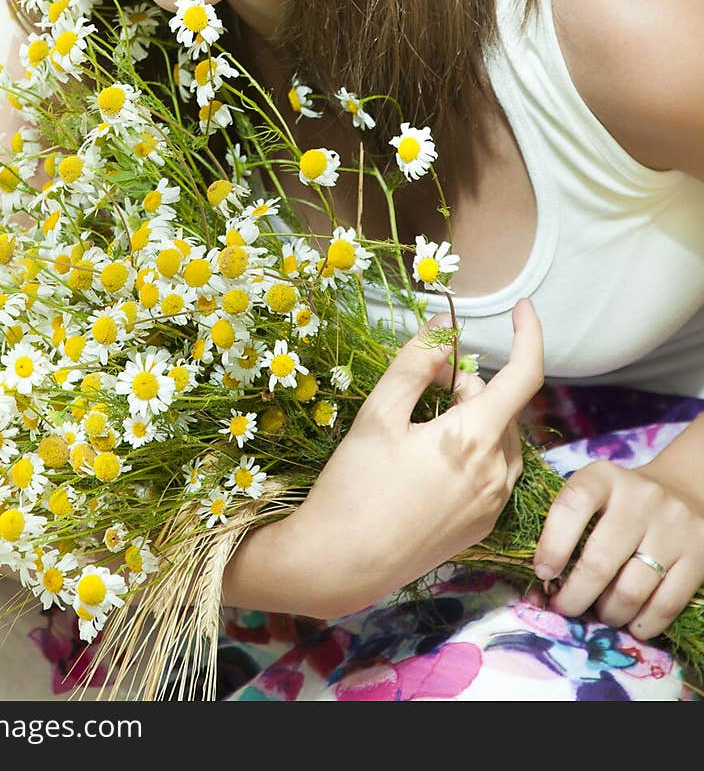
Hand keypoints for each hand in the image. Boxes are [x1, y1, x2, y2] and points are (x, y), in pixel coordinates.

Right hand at [283, 297, 543, 618]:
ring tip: (417, 430)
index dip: (529, 335)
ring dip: (470, 419)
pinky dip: (470, 452)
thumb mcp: (378, 415)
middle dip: (462, 386)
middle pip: (498, 405)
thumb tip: (443, 329)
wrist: (341, 563)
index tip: (522, 307)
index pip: (524, 375)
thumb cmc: (354, 485)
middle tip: (413, 392)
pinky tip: (426, 465)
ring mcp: (493, 504)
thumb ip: (414, 364)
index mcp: (474, 439)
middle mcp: (496, 473)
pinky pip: (492, 472)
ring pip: (498, 438)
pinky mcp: (482, 526)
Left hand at [533, 460, 703, 639]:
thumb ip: (567, 526)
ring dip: (608, 613)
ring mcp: (674, 528)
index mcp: (605, 477)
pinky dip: (641, 624)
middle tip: (565, 607)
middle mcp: (641, 498)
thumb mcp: (594, 494)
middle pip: (600, 562)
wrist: (683, 492)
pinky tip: (630, 621)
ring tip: (601, 613)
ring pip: (631, 591)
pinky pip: (665, 606)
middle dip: (575, 596)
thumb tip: (543, 584)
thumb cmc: (621, 502)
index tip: (543, 572)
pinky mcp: (699, 557)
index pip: (572, 504)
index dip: (552, 544)